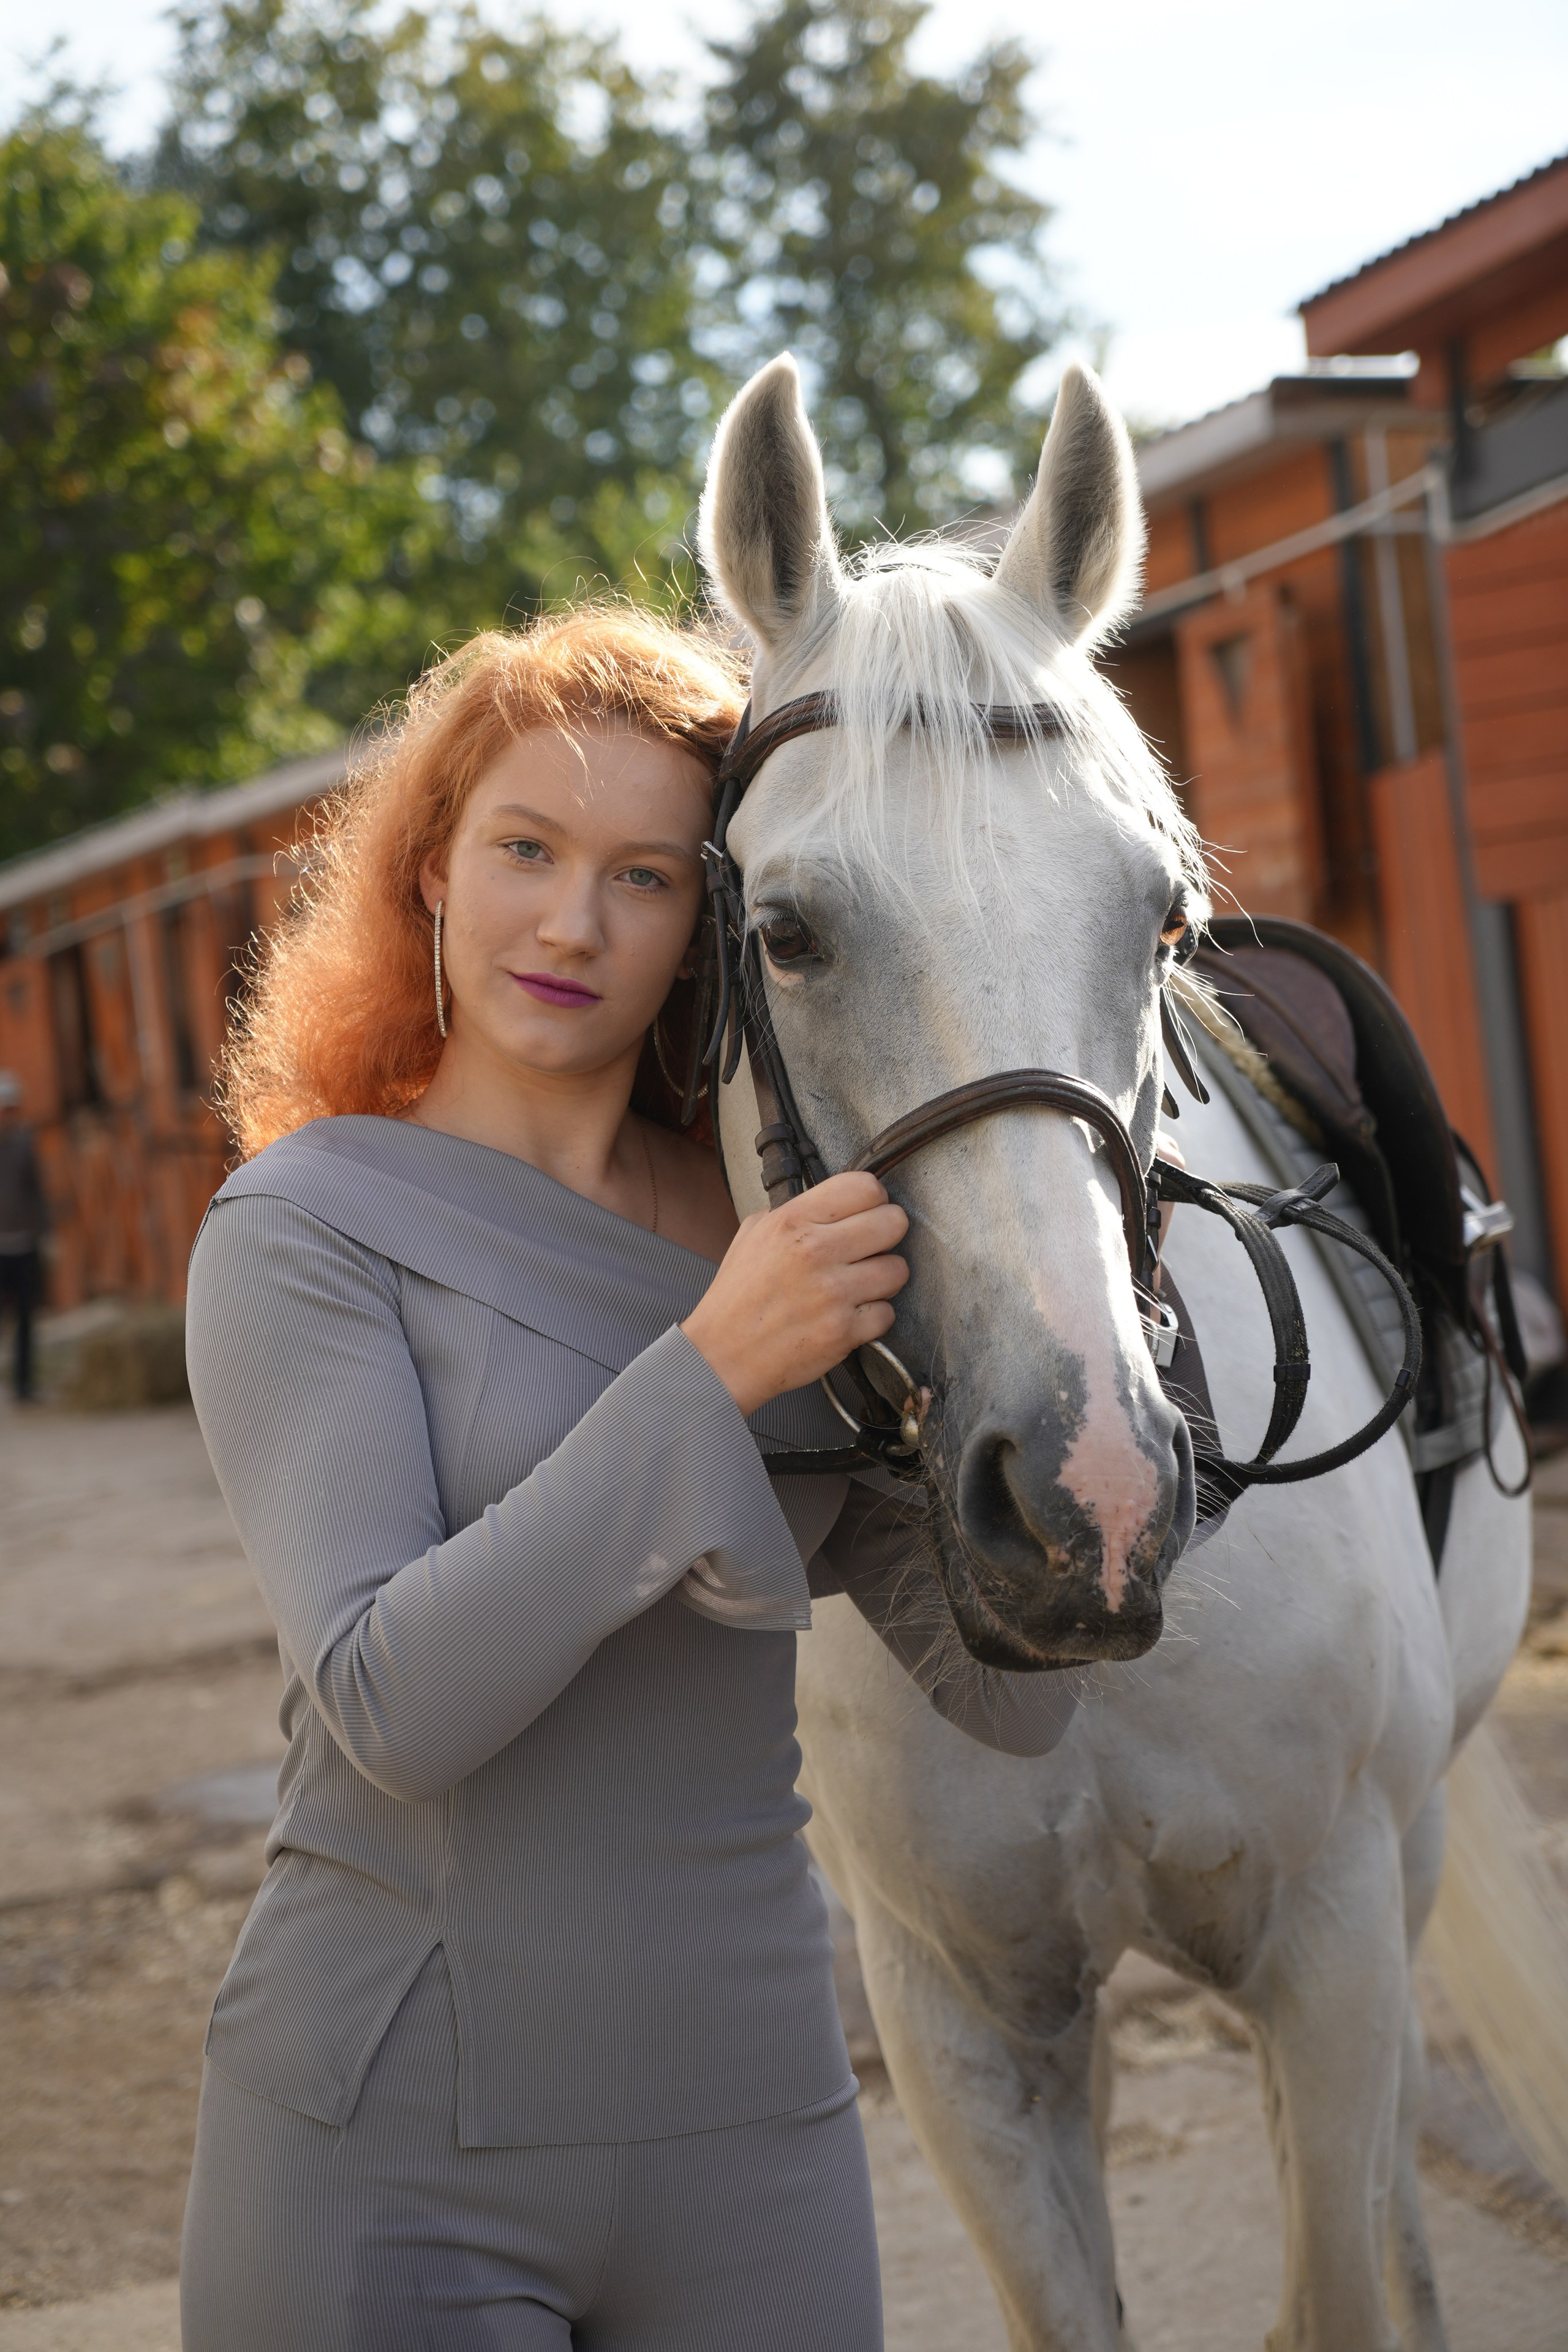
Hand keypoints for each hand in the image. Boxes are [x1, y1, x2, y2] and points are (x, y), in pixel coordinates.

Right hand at [680, 1173, 909, 1417]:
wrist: (723, 1356)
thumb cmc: (737, 1297)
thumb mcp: (752, 1234)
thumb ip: (793, 1211)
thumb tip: (830, 1202)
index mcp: (793, 1221)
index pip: (865, 1187)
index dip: (874, 1199)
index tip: (868, 1212)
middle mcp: (816, 1250)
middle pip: (894, 1223)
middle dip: (887, 1235)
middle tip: (870, 1248)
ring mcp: (833, 1292)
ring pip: (898, 1269)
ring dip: (883, 1278)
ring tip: (858, 1285)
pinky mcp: (845, 1330)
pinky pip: (888, 1312)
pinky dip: (874, 1316)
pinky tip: (850, 1315)